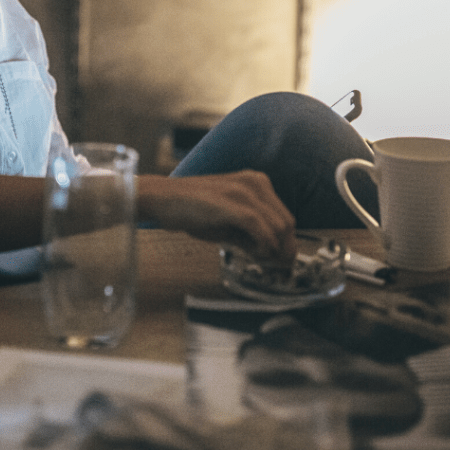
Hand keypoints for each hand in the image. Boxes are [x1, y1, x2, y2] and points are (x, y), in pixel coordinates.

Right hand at [141, 171, 296, 261]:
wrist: (162, 198)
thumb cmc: (190, 208)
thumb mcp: (227, 220)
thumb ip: (250, 233)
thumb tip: (270, 253)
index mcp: (255, 182)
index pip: (285, 216)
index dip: (287, 242)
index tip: (282, 260)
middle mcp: (254, 182)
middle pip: (287, 223)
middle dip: (285, 249)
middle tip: (277, 267)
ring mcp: (243, 191)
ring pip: (278, 226)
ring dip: (275, 250)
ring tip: (261, 260)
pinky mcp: (232, 204)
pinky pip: (260, 228)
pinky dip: (263, 245)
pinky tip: (255, 253)